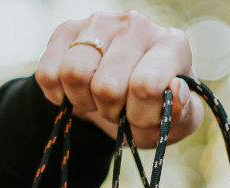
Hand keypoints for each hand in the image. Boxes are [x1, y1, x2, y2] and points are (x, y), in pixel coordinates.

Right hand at [36, 10, 203, 147]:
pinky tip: (75, 93)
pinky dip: (58, 96)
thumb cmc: (153, 111)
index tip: (143, 116)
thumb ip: (181, 113)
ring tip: (98, 100)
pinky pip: (48, 74)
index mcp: (172, 45)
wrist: (122, 100)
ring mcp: (99, 22)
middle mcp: (136, 24)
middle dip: (110, 112)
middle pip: (106, 86)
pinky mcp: (66, 31)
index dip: (138, 115)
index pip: (145, 86)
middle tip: (119, 109)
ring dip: (83, 102)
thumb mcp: (174, 124)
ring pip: (74, 74)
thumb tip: (175, 90)